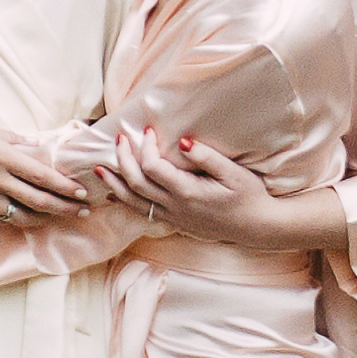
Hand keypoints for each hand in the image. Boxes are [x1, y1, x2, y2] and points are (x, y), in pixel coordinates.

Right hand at [0, 120, 94, 230]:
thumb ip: (11, 138)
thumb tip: (35, 144)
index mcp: (0, 156)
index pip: (41, 175)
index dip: (64, 186)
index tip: (81, 191)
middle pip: (39, 200)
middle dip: (65, 207)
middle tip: (83, 211)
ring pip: (24, 216)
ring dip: (48, 219)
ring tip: (63, 217)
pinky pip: (3, 220)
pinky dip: (22, 222)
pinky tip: (34, 221)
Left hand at [123, 130, 273, 238]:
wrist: (258, 227)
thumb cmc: (249, 196)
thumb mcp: (233, 173)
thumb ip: (206, 156)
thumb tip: (183, 141)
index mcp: (189, 192)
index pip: (154, 168)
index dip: (146, 148)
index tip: (149, 130)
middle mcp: (176, 207)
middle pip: (137, 184)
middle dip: (123, 161)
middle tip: (118, 139)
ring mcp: (174, 217)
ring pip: (134, 202)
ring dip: (115, 184)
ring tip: (99, 170)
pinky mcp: (175, 222)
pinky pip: (142, 213)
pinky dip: (125, 202)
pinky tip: (114, 194)